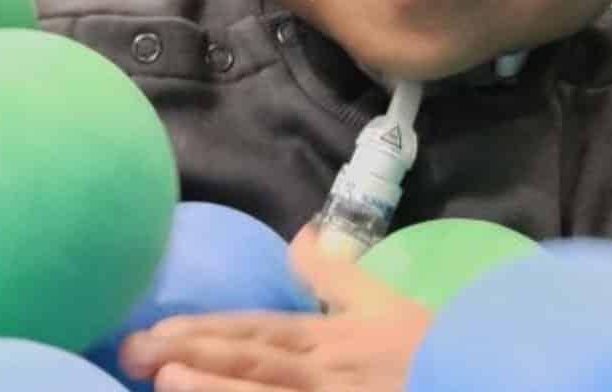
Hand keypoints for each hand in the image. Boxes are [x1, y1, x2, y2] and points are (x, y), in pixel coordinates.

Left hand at [117, 224, 432, 391]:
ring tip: (167, 381)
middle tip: (133, 354)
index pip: (253, 331)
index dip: (203, 331)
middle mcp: (321, 371)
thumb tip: (302, 235)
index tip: (154, 333)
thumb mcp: (384, 304)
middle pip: (247, 361)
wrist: (478, 372)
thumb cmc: (431, 347)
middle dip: (189, 357)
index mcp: (326, 337)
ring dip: (217, 389)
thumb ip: (336, 272)